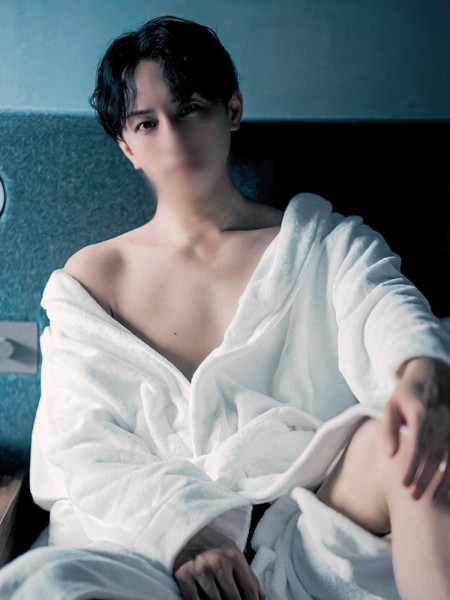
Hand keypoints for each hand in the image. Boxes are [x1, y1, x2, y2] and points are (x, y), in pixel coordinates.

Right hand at [172, 523, 265, 599]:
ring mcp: (200, 569)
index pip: (249, 591)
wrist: (189, 533)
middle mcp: (218, 562)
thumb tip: (262, 599)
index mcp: (234, 556)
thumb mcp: (235, 555)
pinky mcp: (183, 575)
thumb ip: (250, 577)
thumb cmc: (216, 547)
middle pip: (234, 599)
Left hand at [381, 356, 449, 504]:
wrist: (428, 378)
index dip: (411, 465)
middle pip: (435, 454)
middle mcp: (440, 418)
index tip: (403, 484)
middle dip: (425, 478)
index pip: (417, 444)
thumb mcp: (390, 408)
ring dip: (443, 480)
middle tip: (414, 497)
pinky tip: (447, 491)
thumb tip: (388, 455)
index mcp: (420, 412)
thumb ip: (388, 431)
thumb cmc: (404, 398)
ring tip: (433, 500)